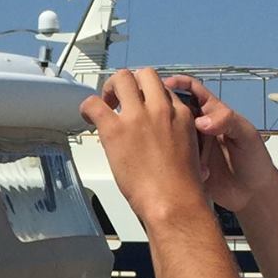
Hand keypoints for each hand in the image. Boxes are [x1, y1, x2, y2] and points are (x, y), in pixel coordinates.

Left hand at [80, 67, 208, 227]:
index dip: (149, 96)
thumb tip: (161, 138)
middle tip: (120, 99)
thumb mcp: (190, 150)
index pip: (163, 89)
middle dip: (131, 83)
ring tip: (105, 105)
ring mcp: (137, 117)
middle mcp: (160, 109)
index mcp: (181, 114)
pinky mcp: (116, 130)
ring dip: (110, 88)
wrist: (173, 202)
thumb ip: (176, 135)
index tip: (140, 106)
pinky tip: (88, 117)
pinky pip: (93, 104)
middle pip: (145, 75)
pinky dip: (87, 107)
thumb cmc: (181, 187)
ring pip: (122, 78)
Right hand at [161, 74, 277, 212]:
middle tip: (151, 111)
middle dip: (161, 107)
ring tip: (157, 139)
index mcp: (213, 114)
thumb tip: (202, 122)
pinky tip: (166, 162)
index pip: (193, 91)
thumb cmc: (255, 160)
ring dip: (162, 135)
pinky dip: (167, 159)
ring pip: (168, 134)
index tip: (165, 83)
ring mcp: (190, 147)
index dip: (178, 83)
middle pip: (174, 110)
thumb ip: (228, 121)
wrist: (253, 194)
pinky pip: (171, 158)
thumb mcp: (247, 135)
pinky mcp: (185, 165)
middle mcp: (198, 128)